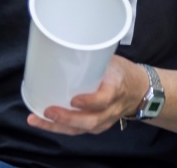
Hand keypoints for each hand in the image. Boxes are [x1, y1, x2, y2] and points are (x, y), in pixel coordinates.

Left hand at [26, 55, 144, 135]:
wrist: (140, 90)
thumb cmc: (122, 72)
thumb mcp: (112, 61)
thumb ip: (93, 59)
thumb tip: (64, 46)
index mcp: (116, 88)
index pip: (104, 99)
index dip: (89, 102)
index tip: (74, 100)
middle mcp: (111, 109)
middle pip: (90, 120)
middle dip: (67, 119)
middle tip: (48, 111)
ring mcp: (105, 120)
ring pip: (81, 129)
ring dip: (57, 126)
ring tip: (36, 119)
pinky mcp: (98, 126)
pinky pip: (78, 130)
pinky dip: (60, 128)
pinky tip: (44, 123)